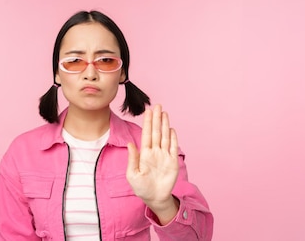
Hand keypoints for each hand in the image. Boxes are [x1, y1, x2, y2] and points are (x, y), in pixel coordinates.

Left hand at [127, 104, 179, 223]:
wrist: (154, 198)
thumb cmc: (141, 188)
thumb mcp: (132, 175)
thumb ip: (132, 159)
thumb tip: (130, 144)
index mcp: (144, 154)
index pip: (146, 134)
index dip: (148, 122)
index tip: (148, 111)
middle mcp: (155, 152)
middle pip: (156, 132)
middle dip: (157, 119)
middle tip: (158, 106)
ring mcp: (164, 156)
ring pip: (165, 137)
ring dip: (165, 125)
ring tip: (164, 113)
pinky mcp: (172, 162)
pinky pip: (173, 147)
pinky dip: (173, 138)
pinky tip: (171, 129)